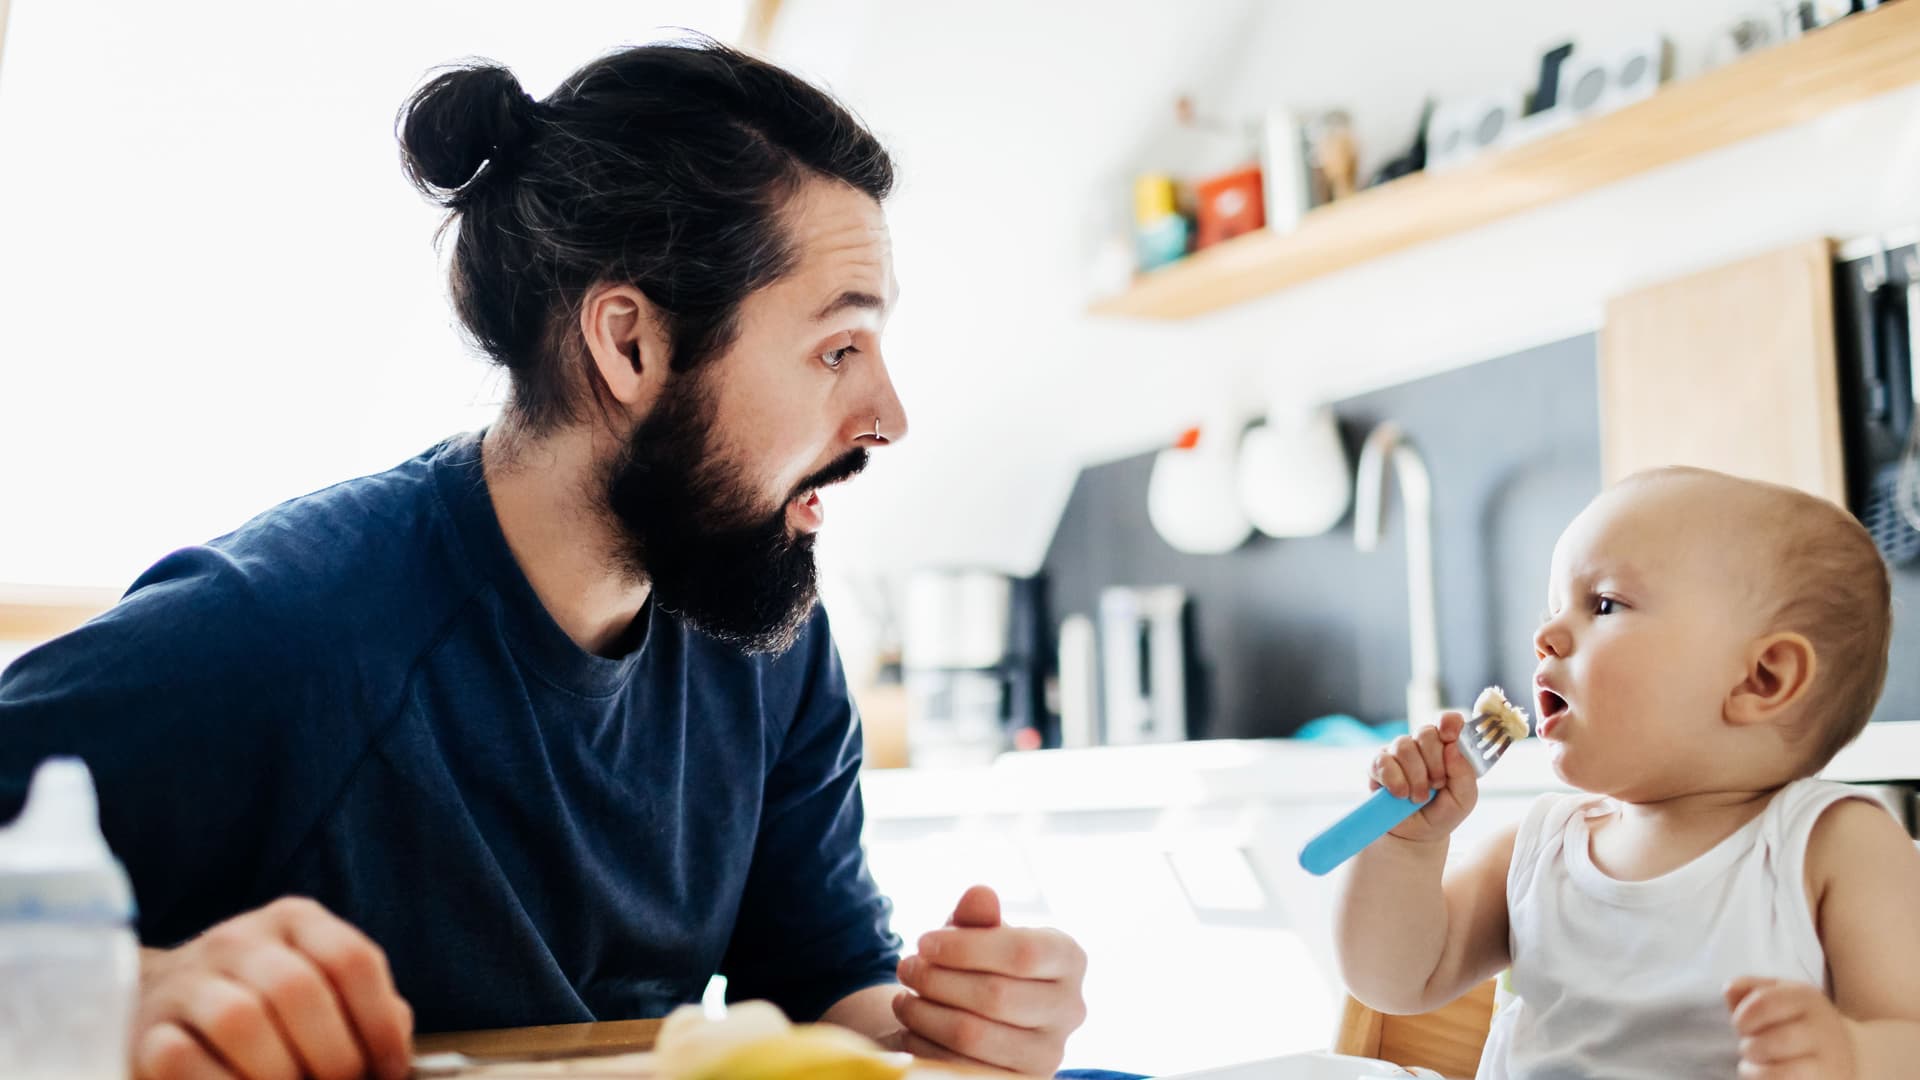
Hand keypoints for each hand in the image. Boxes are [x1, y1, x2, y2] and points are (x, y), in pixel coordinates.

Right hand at [134, 896, 413, 1079]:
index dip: (380, 1024)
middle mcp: (239, 939)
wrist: (164, 1006)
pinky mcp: (145, 1028)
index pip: (352, 959)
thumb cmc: (268, 1007)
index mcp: (296, 921)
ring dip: (278, 1074)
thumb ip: (367, 1012)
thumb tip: (393, 1058)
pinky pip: (179, 1058)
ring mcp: (186, 980)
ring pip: (240, 1019)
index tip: (388, 1071)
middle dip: (332, 1056)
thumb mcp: (321, 991)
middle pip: (299, 989)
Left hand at [892, 885, 1087, 1075]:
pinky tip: (910, 1028)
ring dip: (925, 1013)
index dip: (965, 947)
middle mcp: (1071, 1008)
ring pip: (974, 1035)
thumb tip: (979, 894)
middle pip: (996, 995)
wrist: (984, 1016)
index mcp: (1069, 958)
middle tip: (905, 967)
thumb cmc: (982, 962)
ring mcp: (1050, 1052)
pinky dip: (926, 1046)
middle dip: (937, 979)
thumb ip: (978, 916)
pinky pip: (962, 1068)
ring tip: (901, 997)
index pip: (1023, 952)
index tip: (923, 941)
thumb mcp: (978, 933)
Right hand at [1371, 711, 1478, 843]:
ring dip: (1416, 777)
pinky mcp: (1377, 765)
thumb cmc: (1443, 812)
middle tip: (1437, 784)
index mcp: (1446, 747)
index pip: (1449, 721)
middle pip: (1426, 733)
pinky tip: (1400, 795)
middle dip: (1435, 763)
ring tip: (1419, 797)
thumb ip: (1465, 773)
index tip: (1450, 737)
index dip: (1449, 723)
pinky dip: (1395, 781)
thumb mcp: (1464, 798)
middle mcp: (1421, 745)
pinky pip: (1384, 762)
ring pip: (1404, 747)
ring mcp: (1397, 753)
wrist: (1416, 835)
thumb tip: (1452, 746)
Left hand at [1725, 976, 1855, 1078]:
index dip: (1742, 1017)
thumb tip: (1729, 989)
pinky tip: (1764, 1074)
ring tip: (1756, 1063)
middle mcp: (1823, 1029)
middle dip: (1749, 1047)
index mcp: (1806, 998)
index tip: (1740, 1025)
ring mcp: (1830, 1062)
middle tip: (1749, 1047)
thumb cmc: (1796, 1021)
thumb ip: (1749, 988)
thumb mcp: (1778, 994)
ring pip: (1779, 1073)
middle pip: (1773, 1042)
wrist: (1852, 1051)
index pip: (1764, 1003)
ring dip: (1754, 1070)